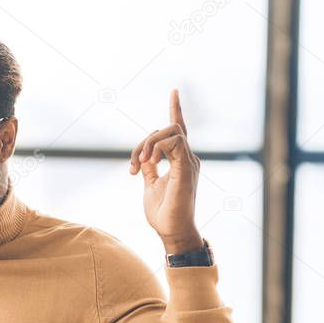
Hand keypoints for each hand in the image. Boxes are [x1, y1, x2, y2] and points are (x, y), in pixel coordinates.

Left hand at [128, 89, 202, 254]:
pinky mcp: (187, 168)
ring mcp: (189, 162)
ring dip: (149, 143)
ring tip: (140, 164)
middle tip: (133, 165)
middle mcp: (188, 158)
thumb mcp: (151, 185)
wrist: (172, 232)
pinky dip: (157, 147)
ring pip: (171, 130)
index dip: (175, 110)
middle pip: (168, 129)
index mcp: (180, 161)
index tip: (174, 91)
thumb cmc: (163, 213)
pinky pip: (176, 141)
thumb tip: (143, 158)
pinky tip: (148, 163)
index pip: (178, 130)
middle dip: (145, 141)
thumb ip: (149, 168)